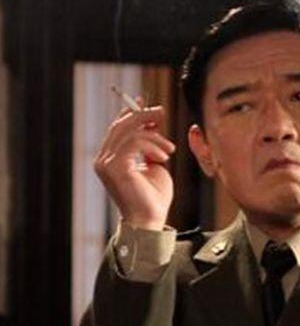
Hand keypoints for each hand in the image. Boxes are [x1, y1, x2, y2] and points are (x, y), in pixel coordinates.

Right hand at [94, 102, 175, 230]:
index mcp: (110, 158)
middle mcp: (103, 159)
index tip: (151, 106)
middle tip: (162, 113)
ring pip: (129, 132)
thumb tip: (153, 122)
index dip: (132, 113)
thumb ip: (150, 145)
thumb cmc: (153, 197)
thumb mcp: (154, 164)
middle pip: (121, 125)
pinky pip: (134, 143)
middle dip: (144, 115)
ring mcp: (106, 163)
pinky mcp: (114, 167)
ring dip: (154, 136)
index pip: (118, 128)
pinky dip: (152, 145)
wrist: (150, 220)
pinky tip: (163, 156)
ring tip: (169, 149)